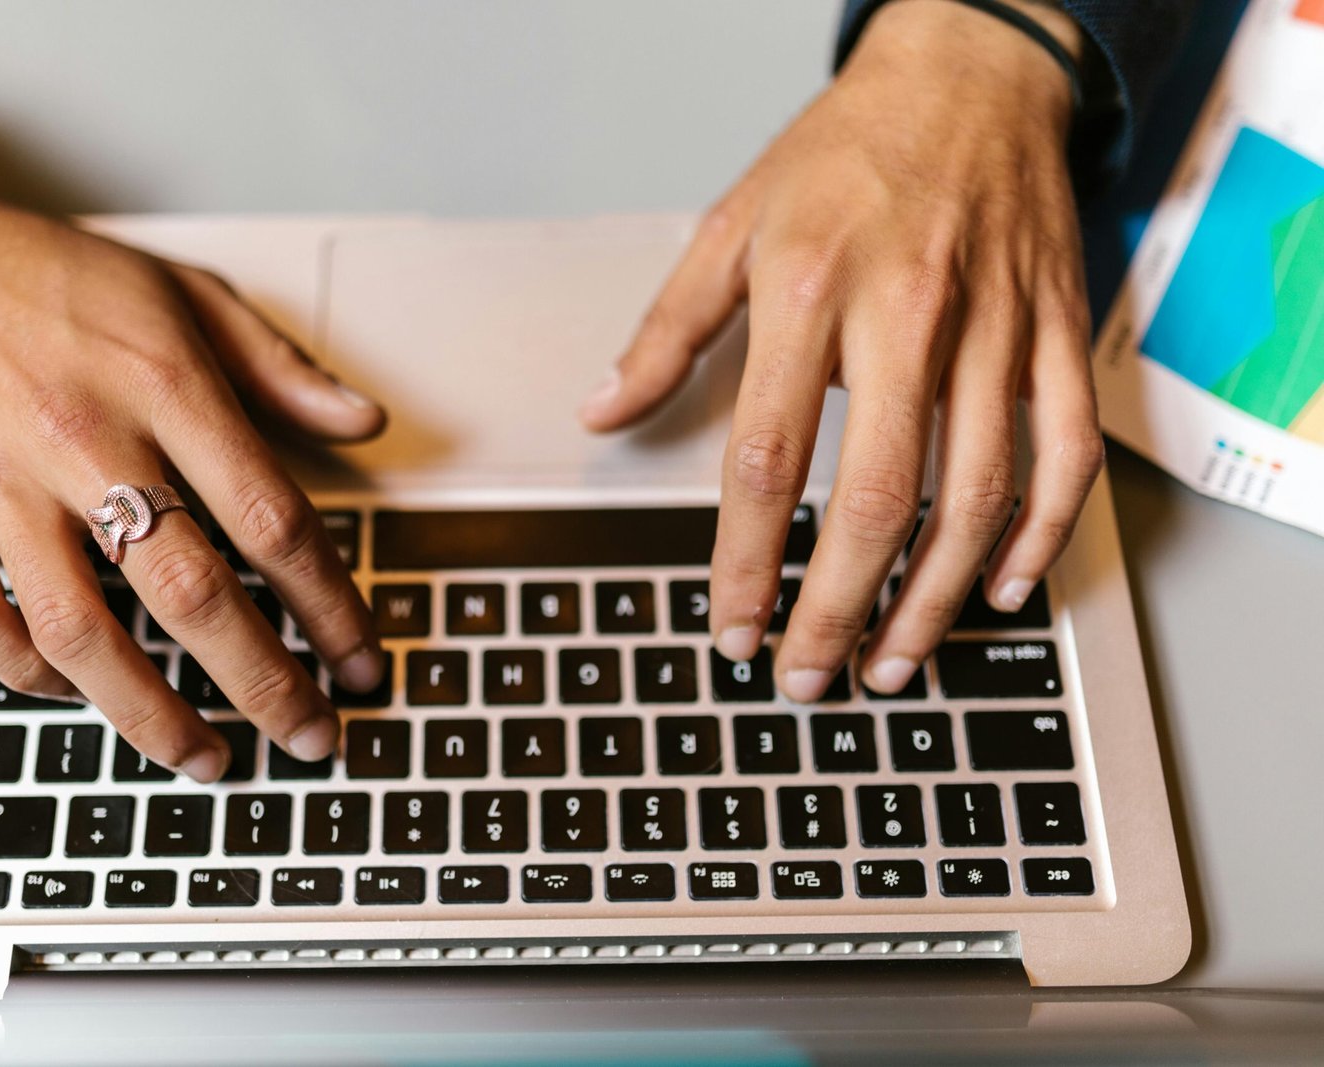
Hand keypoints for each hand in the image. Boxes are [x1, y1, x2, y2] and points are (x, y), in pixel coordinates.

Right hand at [0, 142, 385, 780]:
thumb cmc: (52, 277)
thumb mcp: (188, 293)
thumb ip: (281, 368)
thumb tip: (366, 423)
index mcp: (164, 385)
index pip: (272, 519)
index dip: (329, 606)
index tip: (358, 661)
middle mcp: (84, 440)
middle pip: (191, 593)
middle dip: (265, 684)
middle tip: (310, 736)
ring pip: (81, 629)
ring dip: (152, 713)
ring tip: (208, 756)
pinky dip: (26, 673)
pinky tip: (76, 692)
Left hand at [580, 0, 1103, 698]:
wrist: (967, 73)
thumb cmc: (843, 154)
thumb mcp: (730, 226)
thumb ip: (666, 332)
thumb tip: (603, 411)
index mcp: (806, 291)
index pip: (767, 459)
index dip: (746, 561)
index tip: (731, 628)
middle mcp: (905, 314)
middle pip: (875, 498)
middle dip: (838, 610)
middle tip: (810, 677)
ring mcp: (993, 325)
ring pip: (976, 493)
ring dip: (933, 596)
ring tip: (894, 663)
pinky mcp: (1054, 331)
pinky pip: (1064, 453)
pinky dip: (1040, 533)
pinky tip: (1001, 587)